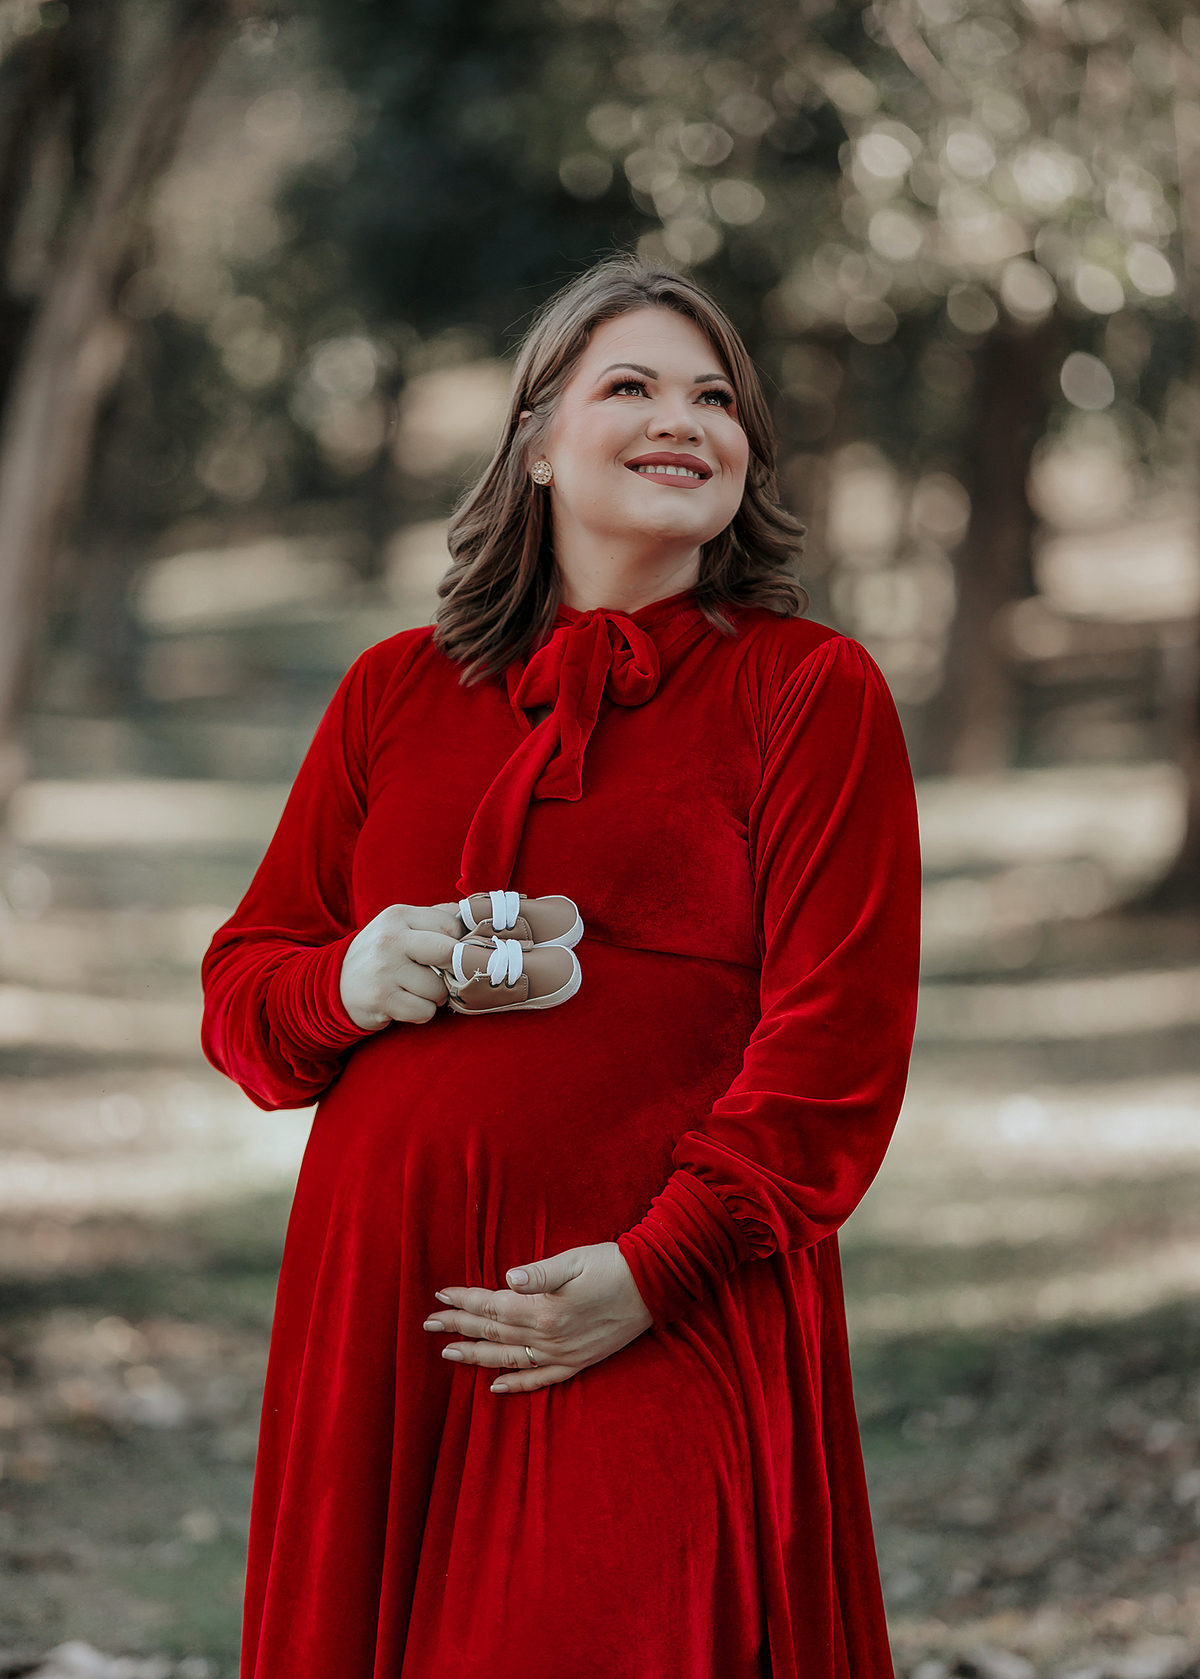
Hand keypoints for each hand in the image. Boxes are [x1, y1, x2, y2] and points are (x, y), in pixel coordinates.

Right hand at [339, 901, 461, 1029]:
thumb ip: (435, 916)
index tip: (449, 954)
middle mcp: (390, 939)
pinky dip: (422, 1012)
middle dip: (454, 970)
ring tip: (416, 989)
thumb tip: (473, 916)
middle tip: (443, 974)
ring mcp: (384, 970)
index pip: (451, 926)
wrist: (335, 983)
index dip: (458, 944)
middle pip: (449, 953)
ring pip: (439, 989)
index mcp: (399, 915)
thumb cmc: (382, 954)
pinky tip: (406, 1003)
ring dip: (436, 996)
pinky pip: (424, 1011)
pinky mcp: (381, 999)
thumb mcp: (401, 925)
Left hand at [423, 1242, 652, 1393]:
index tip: (439, 1296)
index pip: (492, 1306)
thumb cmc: (612, 1265)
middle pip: (493, 1333)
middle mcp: (548, 1337)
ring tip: (449, 1354)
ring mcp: (562, 1354)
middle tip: (429, 1325)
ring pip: (509, 1359)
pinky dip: (516, 1384)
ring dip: (476, 1356)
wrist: (654, 1286)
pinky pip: (539, 1379)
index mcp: (543, 1310)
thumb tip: (508, 1278)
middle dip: (459, 1328)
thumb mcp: (574, 1260)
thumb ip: (539, 1273)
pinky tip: (496, 1386)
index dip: (464, 1300)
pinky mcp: (577, 1362)